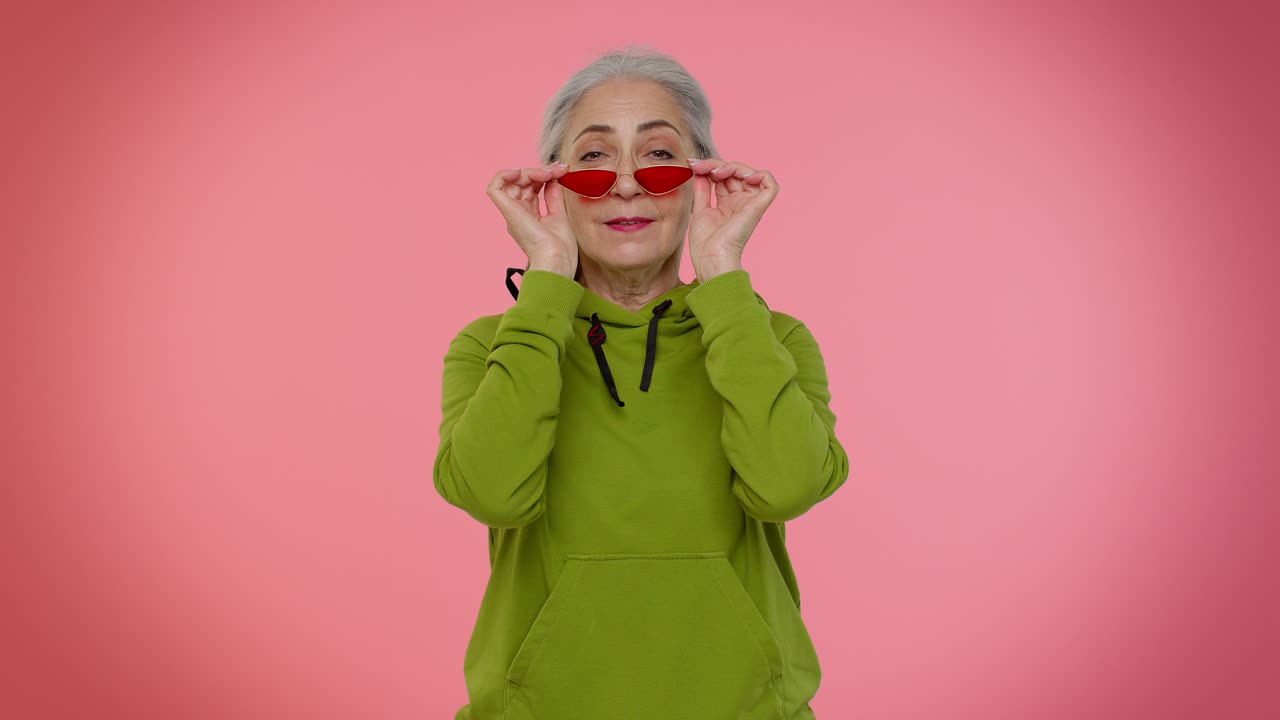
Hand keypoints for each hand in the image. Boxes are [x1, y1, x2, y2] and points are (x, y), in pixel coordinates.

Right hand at [485, 163, 576, 276]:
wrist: (557, 260)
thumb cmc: (560, 247)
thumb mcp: (559, 215)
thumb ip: (553, 196)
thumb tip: (552, 179)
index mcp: (528, 216)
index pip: (531, 187)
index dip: (544, 175)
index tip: (562, 169)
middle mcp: (518, 213)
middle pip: (522, 182)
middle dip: (540, 171)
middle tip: (559, 168)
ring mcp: (512, 212)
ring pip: (512, 182)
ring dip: (530, 171)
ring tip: (547, 173)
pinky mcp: (508, 211)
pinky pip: (495, 188)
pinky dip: (503, 175)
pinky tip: (520, 172)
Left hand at [687, 158, 778, 279]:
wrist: (710, 258)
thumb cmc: (704, 243)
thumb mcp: (699, 209)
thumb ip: (702, 189)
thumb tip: (699, 170)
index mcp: (728, 204)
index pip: (724, 176)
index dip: (709, 167)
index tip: (692, 165)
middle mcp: (741, 203)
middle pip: (735, 172)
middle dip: (716, 164)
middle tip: (698, 166)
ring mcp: (750, 204)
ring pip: (750, 173)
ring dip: (732, 166)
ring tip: (715, 172)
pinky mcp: (758, 207)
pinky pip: (770, 185)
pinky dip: (760, 174)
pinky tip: (742, 175)